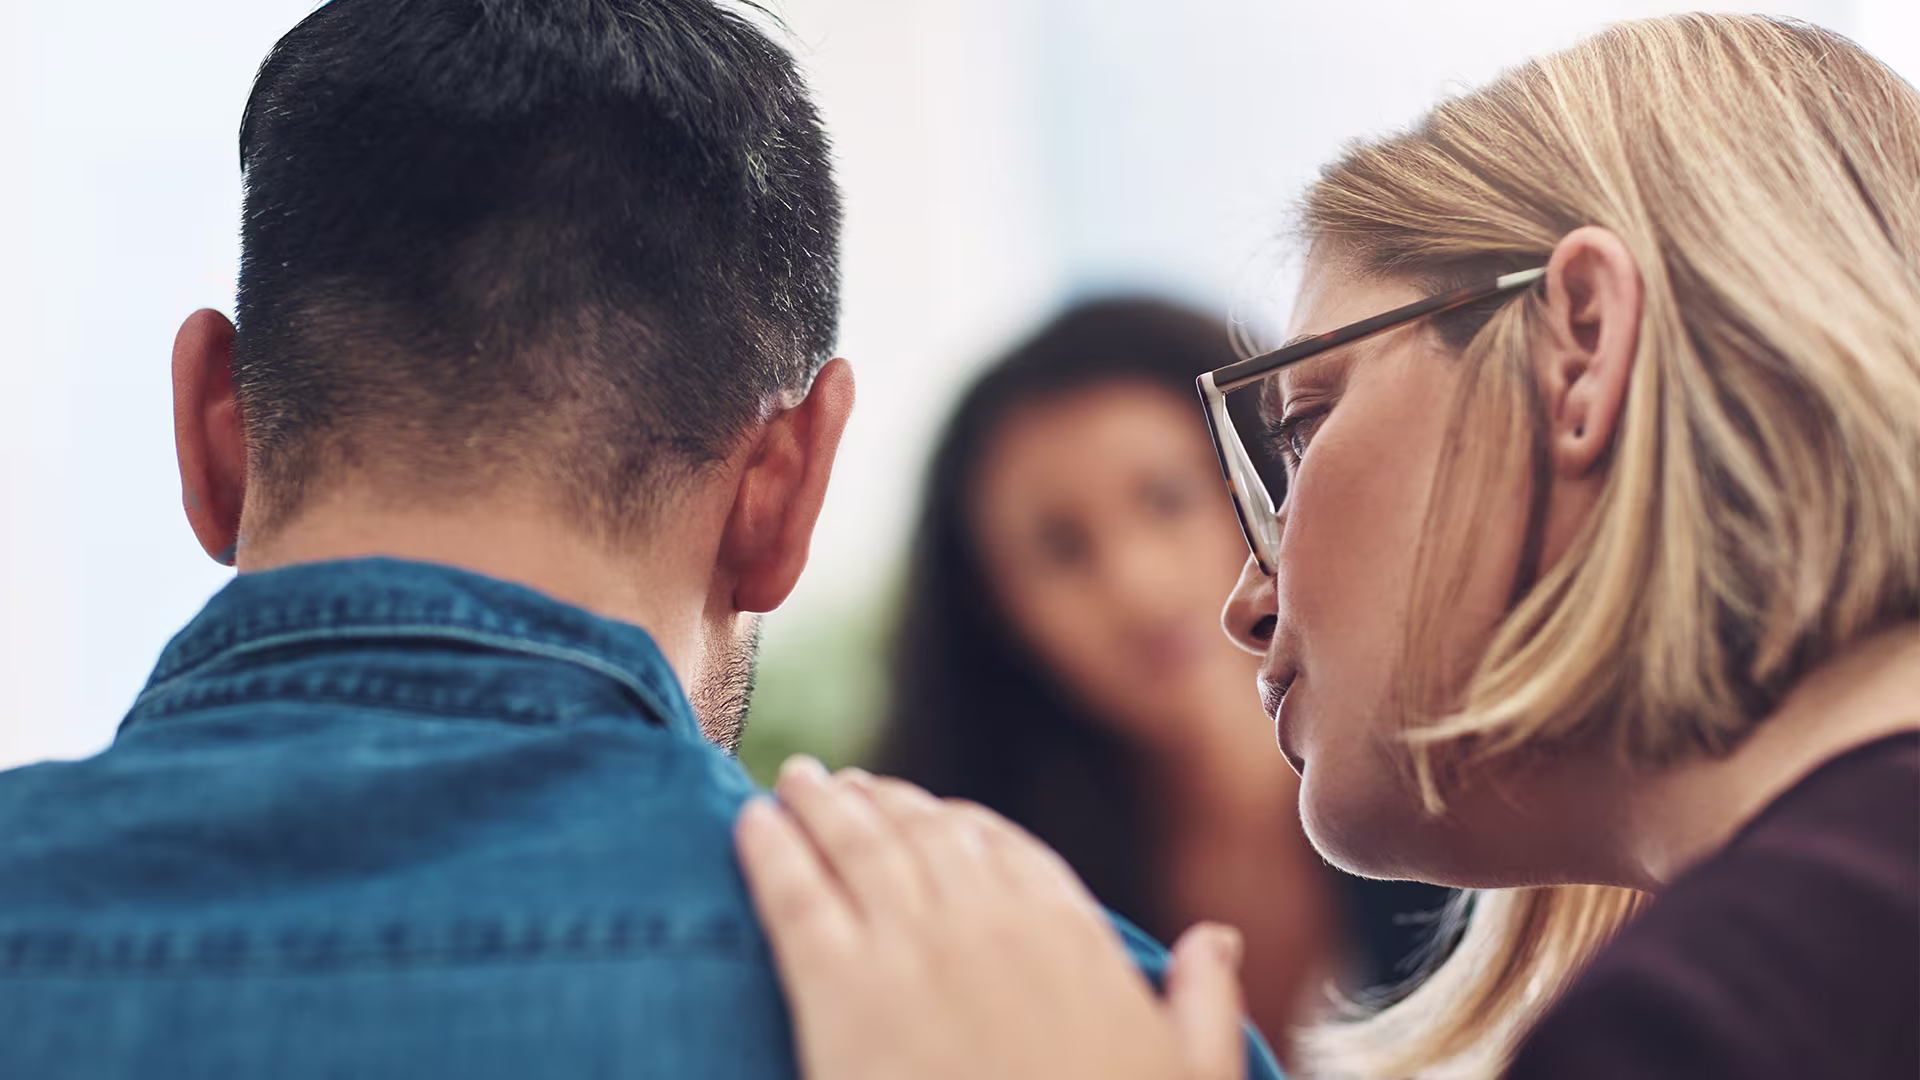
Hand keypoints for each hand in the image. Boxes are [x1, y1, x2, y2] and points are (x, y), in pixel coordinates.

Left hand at [735, 756, 1248, 1079]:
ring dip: (822, 804)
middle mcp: (985, 921)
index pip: (1002, 847)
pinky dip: (770, 850)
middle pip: (921, 832)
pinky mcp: (837, 993)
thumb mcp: (1190, 1073)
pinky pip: (794, 896)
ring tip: (797, 781)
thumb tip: (1216, 938)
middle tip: (845, 785)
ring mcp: (908, 949)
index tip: (929, 810)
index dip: (957, 822)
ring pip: (856, 845)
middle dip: (881, 802)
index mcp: (1065, 932)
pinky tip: (749, 822)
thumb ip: (1201, 998)